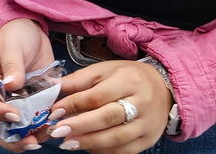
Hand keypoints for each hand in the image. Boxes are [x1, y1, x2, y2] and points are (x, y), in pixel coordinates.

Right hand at [0, 18, 55, 151]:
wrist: (30, 31)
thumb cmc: (14, 35)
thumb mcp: (11, 46)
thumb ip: (12, 65)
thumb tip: (12, 85)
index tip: (15, 115)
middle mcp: (3, 97)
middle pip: (0, 127)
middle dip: (14, 139)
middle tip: (30, 142)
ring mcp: (20, 102)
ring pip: (20, 130)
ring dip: (32, 137)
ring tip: (46, 135)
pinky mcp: (37, 103)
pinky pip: (39, 122)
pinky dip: (45, 129)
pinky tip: (54, 127)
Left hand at [46, 60, 172, 153]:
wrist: (163, 87)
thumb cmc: (128, 77)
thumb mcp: (104, 70)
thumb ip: (78, 80)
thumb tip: (52, 86)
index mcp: (128, 81)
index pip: (97, 96)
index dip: (74, 104)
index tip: (54, 111)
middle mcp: (141, 104)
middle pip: (108, 118)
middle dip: (80, 126)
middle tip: (58, 131)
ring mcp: (146, 125)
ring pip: (117, 138)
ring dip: (89, 142)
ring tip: (68, 143)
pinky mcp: (148, 140)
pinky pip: (124, 151)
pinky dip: (104, 151)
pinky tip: (87, 147)